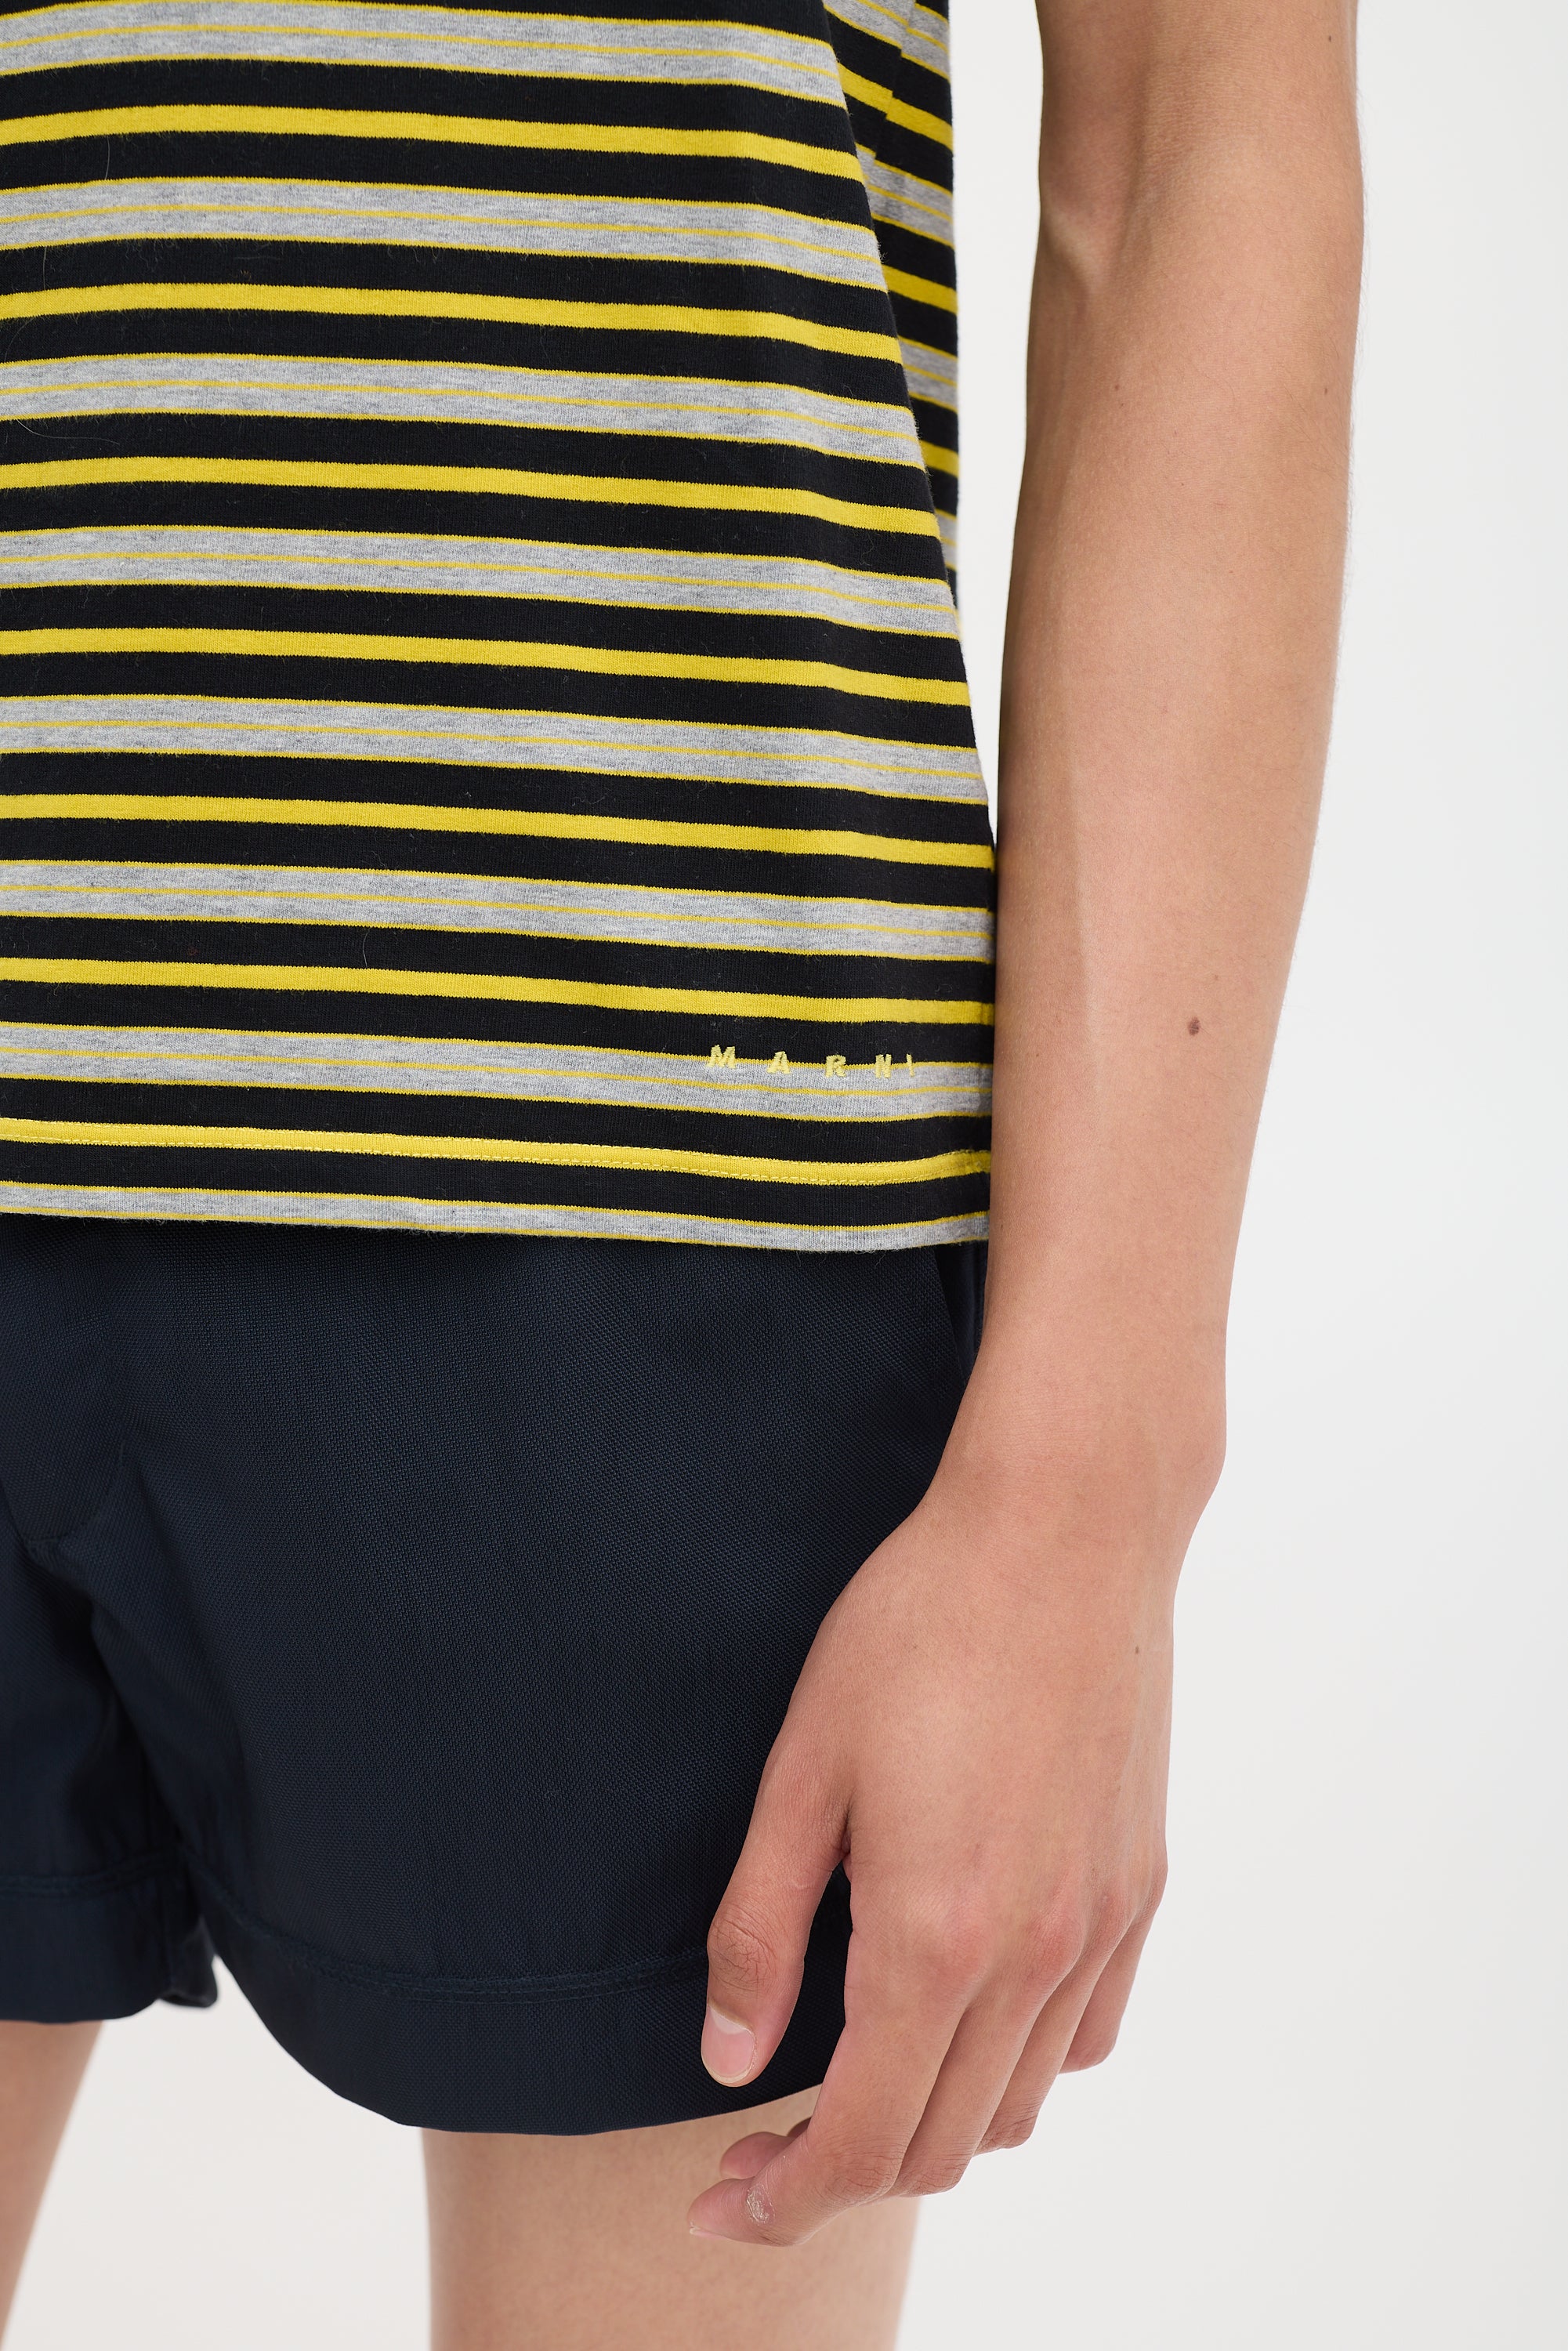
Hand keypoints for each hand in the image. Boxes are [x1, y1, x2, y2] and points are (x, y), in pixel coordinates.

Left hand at [687, 1406, 1211, 2246]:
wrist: (1065, 1529)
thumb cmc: (920, 1624)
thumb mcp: (803, 1767)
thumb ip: (761, 1930)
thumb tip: (729, 2063)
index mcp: (935, 1935)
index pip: (865, 2143)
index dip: (785, 2200)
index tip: (726, 2204)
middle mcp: (1035, 1954)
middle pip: (943, 2145)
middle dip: (841, 2178)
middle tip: (759, 2151)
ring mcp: (1101, 1924)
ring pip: (1022, 2104)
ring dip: (934, 2126)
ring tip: (858, 2083)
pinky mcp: (1140, 1885)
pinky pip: (1087, 2034)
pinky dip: (1021, 2065)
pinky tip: (966, 2014)